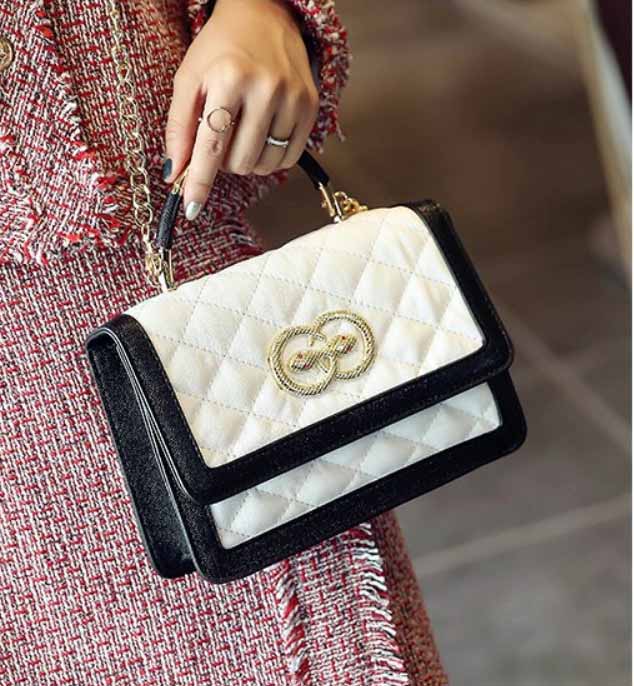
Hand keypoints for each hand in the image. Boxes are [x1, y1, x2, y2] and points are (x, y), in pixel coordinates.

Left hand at [163, 0, 319, 220]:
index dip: (200, 181)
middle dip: (224, 161)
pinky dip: (270, 158)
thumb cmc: (221, 48)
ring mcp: (292, 98)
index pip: (211, 145)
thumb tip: (175, 172)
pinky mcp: (311, 107)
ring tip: (242, 133)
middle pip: (239, 162)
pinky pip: (288, 159)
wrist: (265, 15)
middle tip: (222, 137)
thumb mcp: (189, 77)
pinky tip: (263, 137)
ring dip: (247, 161)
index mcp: (229, 78)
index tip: (192, 209)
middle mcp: (265, 89)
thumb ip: (179, 126)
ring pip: (264, 165)